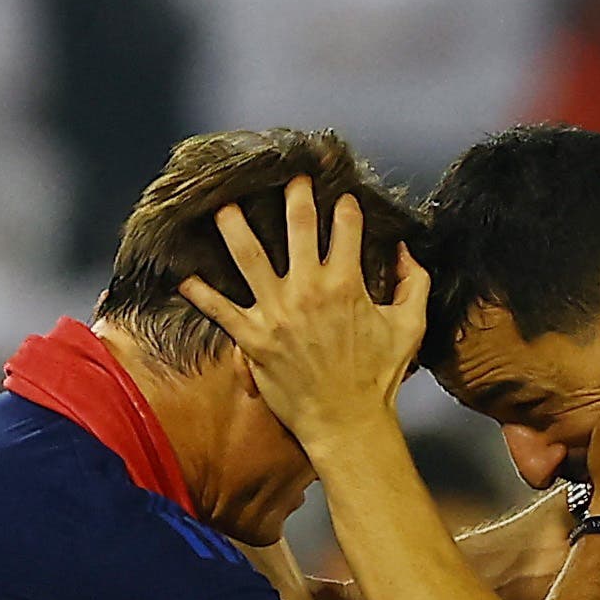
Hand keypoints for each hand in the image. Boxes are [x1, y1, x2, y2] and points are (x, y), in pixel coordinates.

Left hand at [179, 177, 429, 443]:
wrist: (348, 423)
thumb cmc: (379, 378)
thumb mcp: (410, 326)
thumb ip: (414, 282)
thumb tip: (405, 249)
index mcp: (346, 284)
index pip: (345, 227)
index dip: (345, 206)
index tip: (342, 196)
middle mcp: (308, 290)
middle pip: (296, 225)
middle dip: (293, 193)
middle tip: (287, 176)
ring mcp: (277, 313)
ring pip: (247, 255)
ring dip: (234, 225)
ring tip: (222, 206)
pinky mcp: (254, 339)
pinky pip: (220, 310)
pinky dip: (201, 293)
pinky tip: (185, 277)